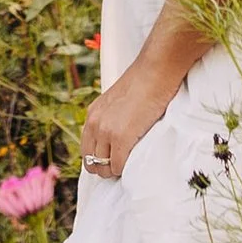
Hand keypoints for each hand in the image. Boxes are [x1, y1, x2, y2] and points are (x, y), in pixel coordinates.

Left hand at [80, 55, 177, 181]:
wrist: (155, 72)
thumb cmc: (145, 83)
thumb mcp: (118, 101)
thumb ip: (112, 117)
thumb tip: (117, 135)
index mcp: (92, 115)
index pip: (86, 149)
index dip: (98, 159)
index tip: (112, 160)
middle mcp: (94, 124)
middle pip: (90, 162)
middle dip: (104, 168)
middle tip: (120, 166)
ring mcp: (106, 131)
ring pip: (102, 168)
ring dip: (113, 170)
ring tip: (127, 166)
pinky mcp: (120, 138)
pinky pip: (117, 166)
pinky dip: (124, 170)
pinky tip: (133, 163)